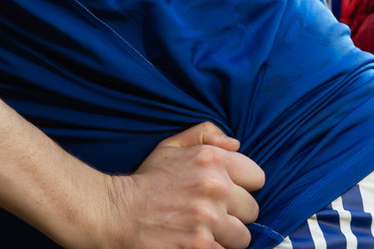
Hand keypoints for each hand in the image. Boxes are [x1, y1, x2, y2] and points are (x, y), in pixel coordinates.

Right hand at [101, 123, 262, 248]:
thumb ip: (204, 135)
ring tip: (200, 230)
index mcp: (210, 159)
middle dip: (232, 214)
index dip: (241, 187)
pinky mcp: (201, 246)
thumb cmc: (146, 182)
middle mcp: (214, 187)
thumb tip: (235, 144)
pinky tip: (193, 242)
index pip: (257, 177)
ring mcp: (209, 219)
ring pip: (242, 237)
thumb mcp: (169, 147)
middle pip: (252, 210)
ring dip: (224, 237)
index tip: (224, 195)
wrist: (116, 213)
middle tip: (208, 215)